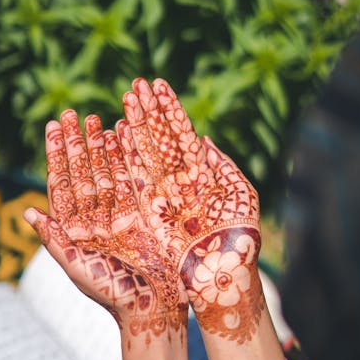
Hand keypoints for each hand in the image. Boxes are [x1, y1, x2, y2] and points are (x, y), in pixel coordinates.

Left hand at [24, 110, 188, 348]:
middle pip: (83, 173)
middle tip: (71, 113)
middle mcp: (95, 220)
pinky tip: (123, 136)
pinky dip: (127, 159)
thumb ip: (54, 239)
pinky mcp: (144, 216)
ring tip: (96, 119)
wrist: (153, 308)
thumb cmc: (111, 294)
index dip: (57, 155)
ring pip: (107, 173)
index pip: (62, 185)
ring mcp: (120, 216)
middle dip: (77, 144)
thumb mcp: (76, 267)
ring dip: (100, 146)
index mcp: (75, 231)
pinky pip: (132, 182)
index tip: (52, 127)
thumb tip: (26, 212)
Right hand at [118, 77, 263, 344]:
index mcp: (201, 175)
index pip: (181, 134)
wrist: (223, 277)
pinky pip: (135, 179)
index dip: (169, 110)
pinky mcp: (148, 211)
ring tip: (126, 98)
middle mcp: (178, 181)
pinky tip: (119, 132)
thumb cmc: (240, 239)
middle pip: (160, 138)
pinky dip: (128, 156)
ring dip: (137, 125)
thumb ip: (222, 164)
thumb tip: (203, 138)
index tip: (156, 84)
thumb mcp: (240, 194)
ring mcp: (162, 194)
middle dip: (148, 111)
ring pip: (146, 153)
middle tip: (135, 83)